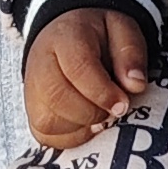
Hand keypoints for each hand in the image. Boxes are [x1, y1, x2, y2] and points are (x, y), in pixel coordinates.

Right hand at [23, 5, 151, 148]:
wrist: (68, 34)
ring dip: (81, 127)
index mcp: (65, 37)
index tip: (123, 104)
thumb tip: (136, 85)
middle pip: (56, 97)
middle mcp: (40, 63)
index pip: (78, 68)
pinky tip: (88, 126)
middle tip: (114, 112)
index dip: (102, 92)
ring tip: (102, 117)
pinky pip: (44, 135)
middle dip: (92, 113)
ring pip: (47, 122)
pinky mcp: (32, 112)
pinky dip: (70, 139)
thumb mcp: (122, 30)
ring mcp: (31, 89)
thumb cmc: (99, 35)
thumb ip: (131, 53)